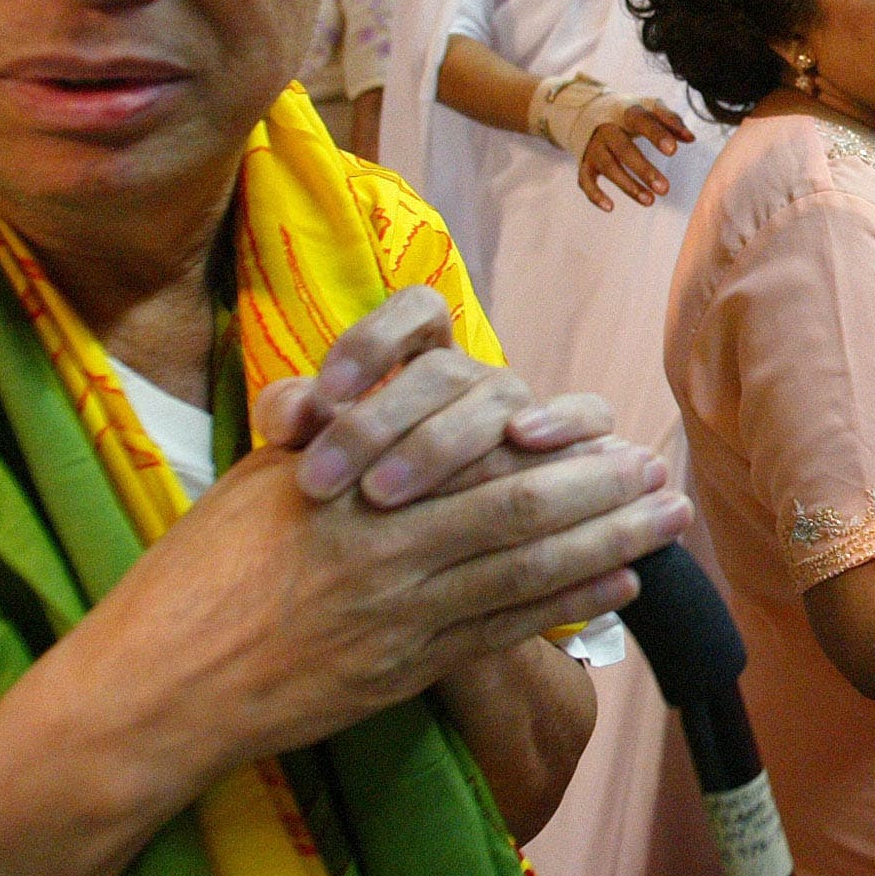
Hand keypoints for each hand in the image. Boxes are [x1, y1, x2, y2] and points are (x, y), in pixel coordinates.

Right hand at [42, 434, 691, 794]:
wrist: (154, 688)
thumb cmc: (194, 575)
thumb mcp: (257, 481)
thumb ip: (327, 438)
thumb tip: (366, 398)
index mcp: (355, 483)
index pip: (474, 451)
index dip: (550, 442)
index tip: (603, 430)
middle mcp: (389, 543)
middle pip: (524, 506)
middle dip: (605, 490)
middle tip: (664, 473)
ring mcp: (404, 612)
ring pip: (530, 567)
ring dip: (611, 543)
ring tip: (667, 523)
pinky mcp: (408, 669)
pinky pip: (506, 630)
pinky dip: (568, 605)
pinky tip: (617, 586)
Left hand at [261, 284, 613, 506]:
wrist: (451, 564)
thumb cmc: (377, 507)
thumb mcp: (333, 462)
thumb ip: (304, 425)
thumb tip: (285, 416)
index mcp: (427, 363)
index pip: (417, 311)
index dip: (372, 341)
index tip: (325, 395)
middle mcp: (480, 379)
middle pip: (443, 369)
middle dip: (377, 422)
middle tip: (320, 480)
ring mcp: (531, 408)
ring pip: (500, 398)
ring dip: (440, 443)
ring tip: (382, 495)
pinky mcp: (583, 442)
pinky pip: (589, 412)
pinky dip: (561, 419)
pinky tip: (524, 441)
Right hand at [575, 92, 694, 210]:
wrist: (592, 112)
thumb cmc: (631, 116)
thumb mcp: (650, 110)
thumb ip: (671, 121)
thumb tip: (691, 138)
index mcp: (626, 113)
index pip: (641, 121)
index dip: (657, 134)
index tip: (673, 150)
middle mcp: (607, 130)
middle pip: (624, 149)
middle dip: (644, 170)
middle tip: (665, 189)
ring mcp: (594, 147)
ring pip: (608, 167)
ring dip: (628, 186)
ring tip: (650, 201)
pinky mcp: (586, 163)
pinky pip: (585, 180)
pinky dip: (595, 195)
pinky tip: (610, 208)